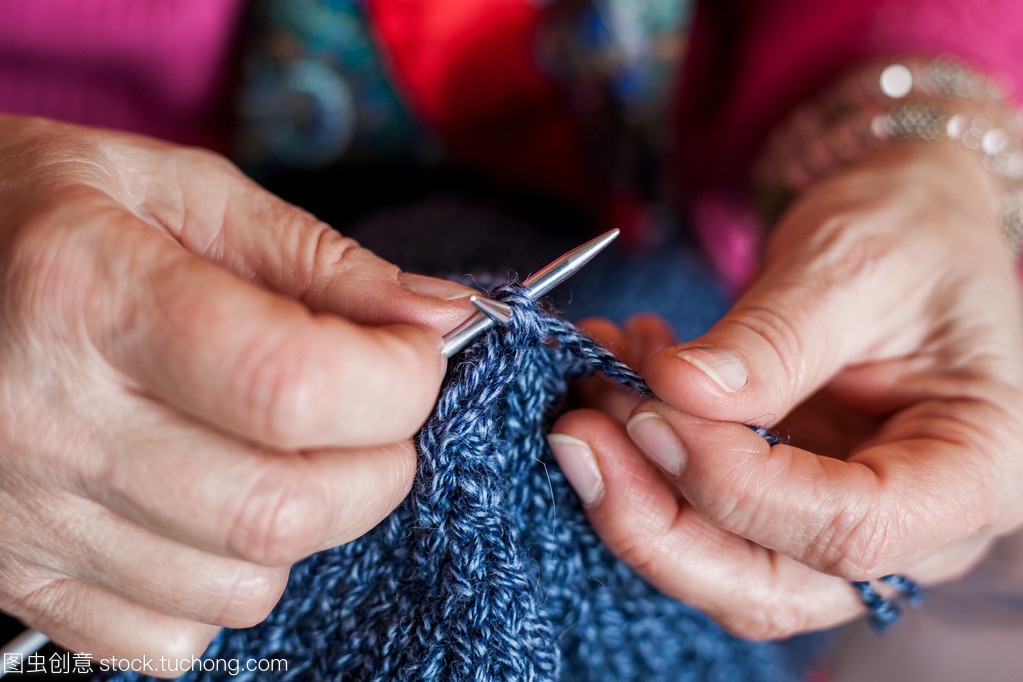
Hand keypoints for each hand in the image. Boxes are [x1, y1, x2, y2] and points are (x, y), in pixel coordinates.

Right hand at [0, 116, 472, 672]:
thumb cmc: (48, 215)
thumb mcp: (180, 191)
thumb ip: (318, 259)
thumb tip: (440, 316)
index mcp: (90, 296)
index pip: (292, 385)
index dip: (395, 381)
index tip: (414, 353)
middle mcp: (47, 422)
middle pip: (283, 507)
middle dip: (380, 462)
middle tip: (375, 406)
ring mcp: (26, 518)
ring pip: (243, 584)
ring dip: (309, 521)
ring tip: (281, 446)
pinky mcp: (20, 579)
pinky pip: (174, 635)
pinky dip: (228, 579)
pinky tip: (208, 503)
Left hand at [550, 140, 1022, 637]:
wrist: (907, 226)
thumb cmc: (914, 234)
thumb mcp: (856, 265)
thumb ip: (773, 337)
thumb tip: (676, 391)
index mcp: (975, 470)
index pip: (850, 527)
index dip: (733, 483)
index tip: (649, 408)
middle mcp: (913, 526)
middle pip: (769, 584)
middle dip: (654, 520)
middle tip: (575, 432)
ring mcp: (837, 521)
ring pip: (719, 565)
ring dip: (633, 489)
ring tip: (591, 383)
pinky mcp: (780, 500)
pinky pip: (697, 514)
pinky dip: (638, 460)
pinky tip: (610, 379)